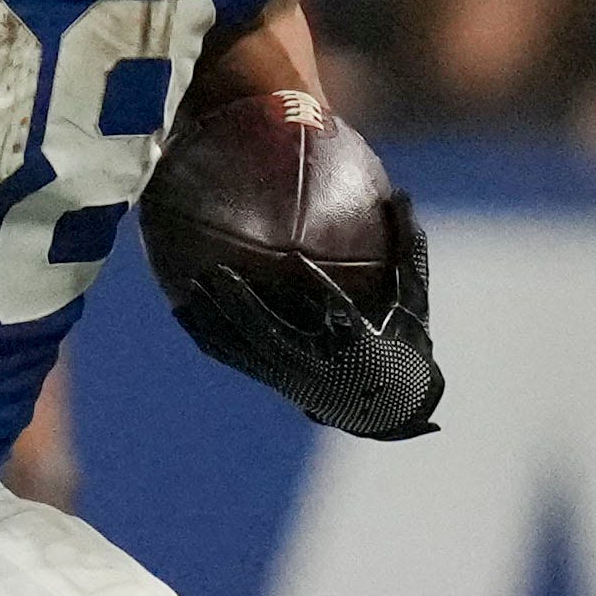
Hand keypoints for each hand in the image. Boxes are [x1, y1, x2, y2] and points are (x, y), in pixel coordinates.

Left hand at [167, 195, 443, 439]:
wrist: (390, 403)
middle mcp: (319, 361)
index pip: (331, 308)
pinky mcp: (274, 380)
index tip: (294, 257)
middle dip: (243, 306)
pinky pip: (234, 358)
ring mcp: (293, 374)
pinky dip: (207, 337)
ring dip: (217, 322)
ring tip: (190, 289)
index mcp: (356, 339)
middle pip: (271, 333)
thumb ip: (407, 246)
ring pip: (246, 349)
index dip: (312, 286)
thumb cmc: (403, 338)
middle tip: (217, 272)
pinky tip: (182, 312)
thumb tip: (403, 192)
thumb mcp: (412, 295)